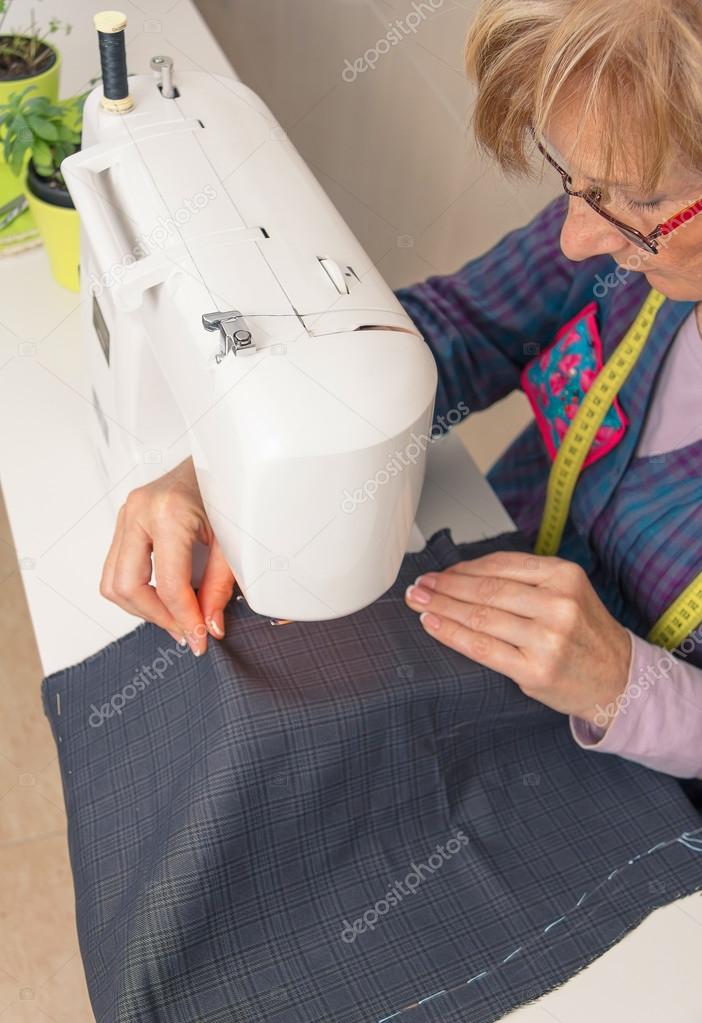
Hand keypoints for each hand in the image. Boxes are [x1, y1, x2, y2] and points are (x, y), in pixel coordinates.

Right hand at [100, 457, 234, 655]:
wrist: (216, 457)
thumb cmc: (227, 490)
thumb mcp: (233, 540)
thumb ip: (220, 586)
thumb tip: (209, 625)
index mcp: (167, 512)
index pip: (167, 585)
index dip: (184, 619)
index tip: (200, 639)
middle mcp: (138, 511)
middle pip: (127, 587)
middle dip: (157, 617)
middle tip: (187, 631)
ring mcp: (126, 514)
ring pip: (113, 582)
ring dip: (143, 608)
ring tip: (177, 617)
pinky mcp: (124, 520)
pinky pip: (116, 568)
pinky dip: (137, 590)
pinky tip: (165, 598)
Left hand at [404, 552, 631, 725]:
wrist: (618, 679)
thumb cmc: (585, 634)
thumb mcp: (567, 593)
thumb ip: (525, 581)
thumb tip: (463, 575)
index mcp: (564, 576)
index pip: (500, 565)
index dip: (463, 568)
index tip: (440, 572)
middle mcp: (557, 604)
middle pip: (485, 590)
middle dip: (445, 586)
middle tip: (420, 585)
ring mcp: (547, 638)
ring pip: (479, 617)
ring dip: (440, 607)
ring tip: (418, 602)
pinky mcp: (535, 669)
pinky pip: (481, 648)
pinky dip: (450, 634)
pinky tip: (431, 624)